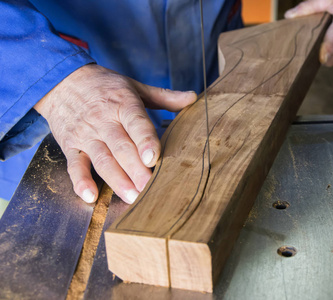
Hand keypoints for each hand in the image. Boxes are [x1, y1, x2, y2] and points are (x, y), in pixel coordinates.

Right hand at [34, 64, 195, 203]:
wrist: (62, 79)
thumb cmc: (105, 86)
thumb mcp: (135, 86)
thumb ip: (164, 96)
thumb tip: (193, 98)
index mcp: (123, 104)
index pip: (136, 123)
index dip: (145, 141)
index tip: (153, 158)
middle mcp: (103, 120)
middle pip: (121, 147)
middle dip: (136, 170)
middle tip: (149, 189)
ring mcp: (85, 134)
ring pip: (101, 160)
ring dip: (116, 180)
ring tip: (131, 197)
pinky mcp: (70, 145)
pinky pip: (74, 165)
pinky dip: (80, 181)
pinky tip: (91, 197)